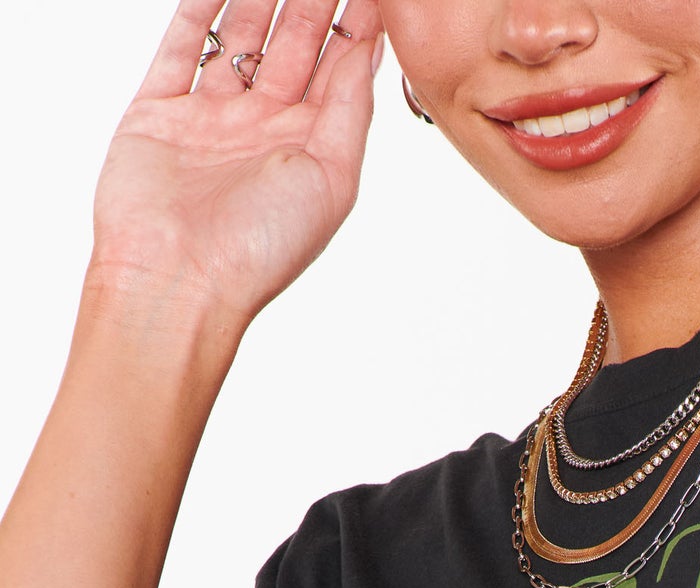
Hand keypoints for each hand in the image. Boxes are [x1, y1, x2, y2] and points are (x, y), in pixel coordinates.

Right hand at [89, 0, 383, 324]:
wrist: (179, 279)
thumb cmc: (260, 249)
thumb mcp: (332, 176)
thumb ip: (349, 107)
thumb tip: (370, 48)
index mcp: (309, 150)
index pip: (339, 70)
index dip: (357, 22)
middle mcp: (262, 131)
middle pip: (293, 44)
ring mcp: (211, 118)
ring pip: (240, 36)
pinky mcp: (160, 112)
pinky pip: (182, 46)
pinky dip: (199, 7)